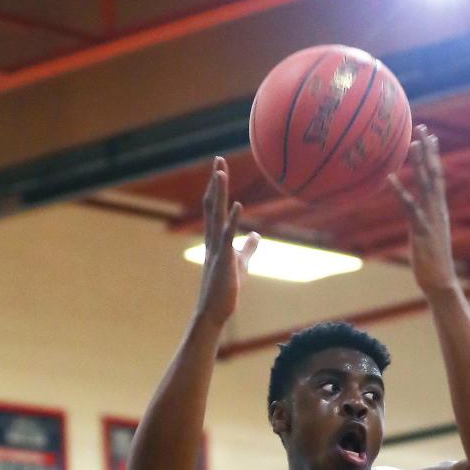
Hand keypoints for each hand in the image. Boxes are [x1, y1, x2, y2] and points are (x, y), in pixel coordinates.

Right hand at [196, 156, 258, 324]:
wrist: (215, 310)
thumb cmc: (227, 288)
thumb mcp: (242, 262)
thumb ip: (248, 247)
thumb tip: (256, 234)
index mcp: (216, 239)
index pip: (216, 208)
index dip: (217, 188)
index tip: (220, 168)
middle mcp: (213, 240)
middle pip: (213, 205)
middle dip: (216, 183)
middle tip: (219, 159)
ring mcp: (216, 249)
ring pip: (217, 216)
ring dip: (220, 194)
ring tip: (222, 172)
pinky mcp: (224, 260)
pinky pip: (227, 236)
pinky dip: (233, 220)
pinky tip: (238, 205)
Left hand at [389, 125, 458, 297]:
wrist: (441, 283)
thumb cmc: (433, 266)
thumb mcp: (428, 240)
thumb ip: (424, 225)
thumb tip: (416, 219)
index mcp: (440, 211)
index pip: (438, 178)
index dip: (434, 156)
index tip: (430, 136)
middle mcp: (438, 210)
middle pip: (434, 173)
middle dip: (428, 150)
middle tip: (423, 126)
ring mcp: (431, 219)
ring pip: (425, 184)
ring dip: (419, 163)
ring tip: (412, 142)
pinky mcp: (421, 230)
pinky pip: (409, 206)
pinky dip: (400, 191)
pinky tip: (390, 178)